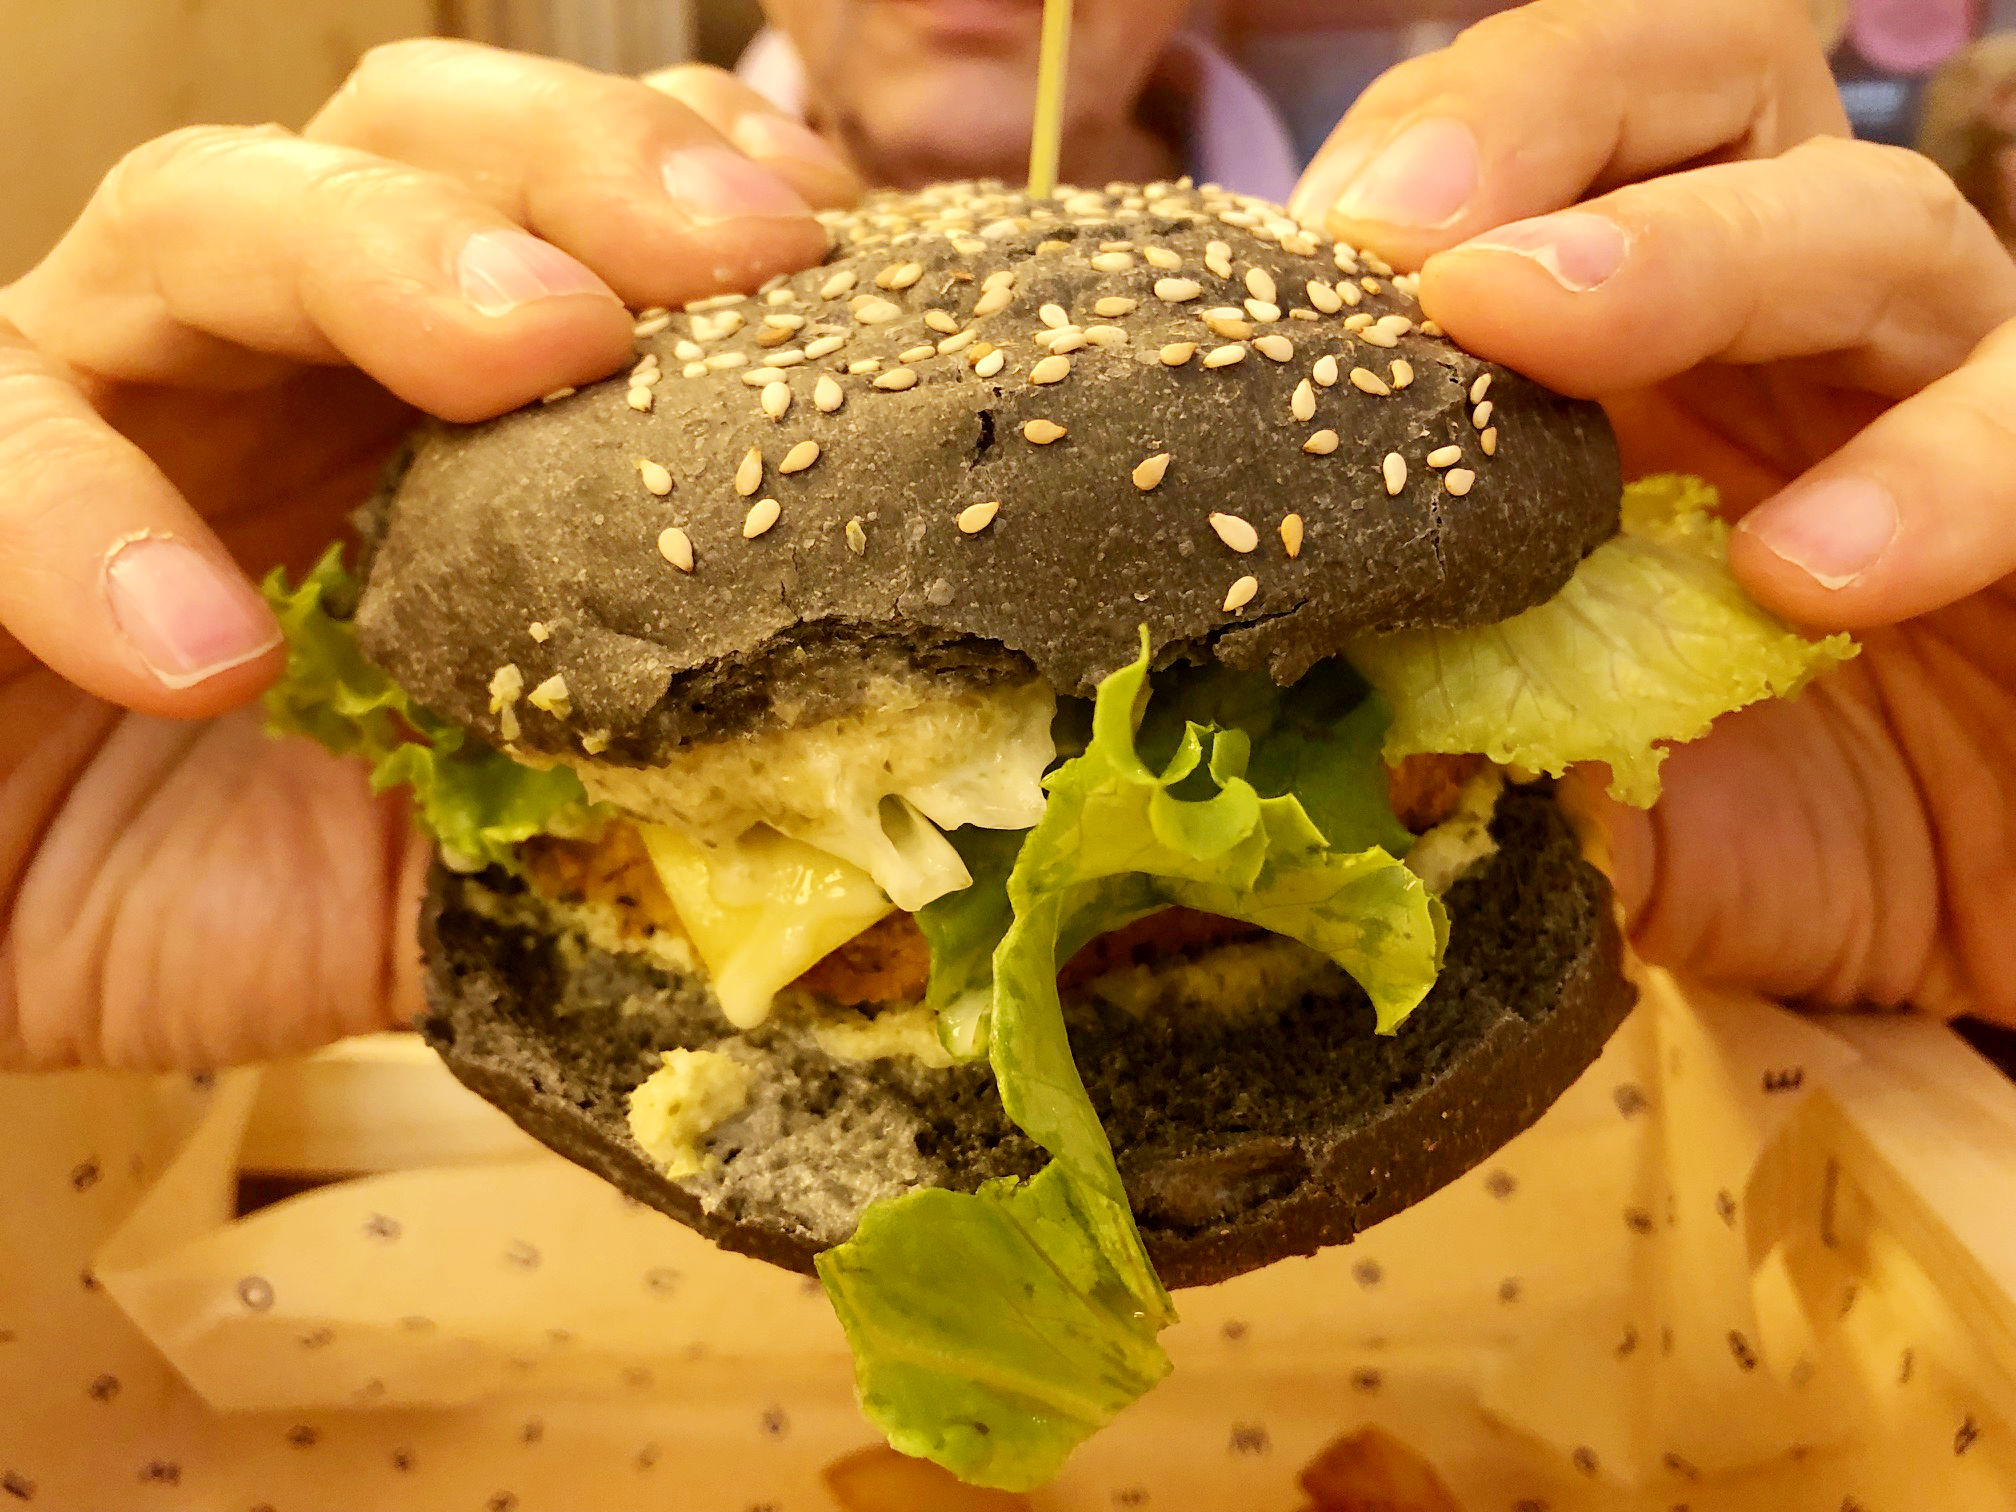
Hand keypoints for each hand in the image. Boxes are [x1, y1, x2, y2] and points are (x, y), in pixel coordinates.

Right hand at [0, 41, 859, 1068]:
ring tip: (536, 350)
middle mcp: (279, 349)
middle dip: (594, 166)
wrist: (7, 939)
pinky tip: (210, 657)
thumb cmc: (244, 871)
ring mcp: (109, 386)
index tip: (855, 253)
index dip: (712, 200)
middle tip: (747, 248)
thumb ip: (622, 817)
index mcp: (435, 407)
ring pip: (214, 210)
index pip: (579, 219)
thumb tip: (839, 843)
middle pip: (421, 139)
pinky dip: (96, 526)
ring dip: (388, 256)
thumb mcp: (479, 853)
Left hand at [1291, 0, 2015, 1022]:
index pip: (1534, 150)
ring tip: (1535, 332)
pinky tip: (1806, 569)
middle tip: (1405, 244)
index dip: (1426, 159)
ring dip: (1691, 258)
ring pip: (1863, 218)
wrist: (1966, 920)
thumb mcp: (1554, 775)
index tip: (1312, 254)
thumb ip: (1436, 732)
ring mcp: (1938, 381)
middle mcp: (1787, 317)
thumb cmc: (1747, 814)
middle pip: (1697, 88)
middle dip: (1533, 126)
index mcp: (1631, 345)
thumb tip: (1267, 741)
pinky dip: (1935, 470)